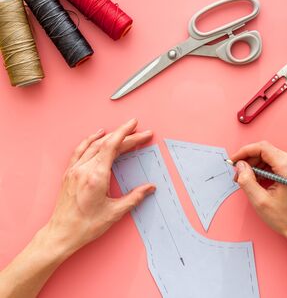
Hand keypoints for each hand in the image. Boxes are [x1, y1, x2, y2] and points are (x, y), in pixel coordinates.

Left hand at [46, 119, 154, 255]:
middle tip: (140, 132)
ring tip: (123, 131)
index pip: (113, 146)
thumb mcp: (115, 212)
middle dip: (125, 136)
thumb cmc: (86, 226)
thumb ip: (134, 197)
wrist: (62, 234)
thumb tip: (149, 188)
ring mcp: (74, 170)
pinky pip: (80, 150)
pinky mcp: (69, 173)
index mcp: (96, 176)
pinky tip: (97, 136)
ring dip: (110, 135)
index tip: (136, 127)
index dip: (127, 134)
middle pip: (106, 144)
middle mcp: (83, 169)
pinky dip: (90, 140)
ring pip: (94, 145)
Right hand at [231, 141, 286, 240]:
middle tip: (238, 174)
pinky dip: (265, 168)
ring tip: (247, 179)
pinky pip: (276, 161)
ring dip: (256, 165)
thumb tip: (240, 166)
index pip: (263, 148)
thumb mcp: (260, 201)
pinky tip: (258, 180)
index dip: (245, 152)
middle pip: (266, 151)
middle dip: (249, 160)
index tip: (234, 160)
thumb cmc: (286, 218)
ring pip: (270, 156)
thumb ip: (247, 180)